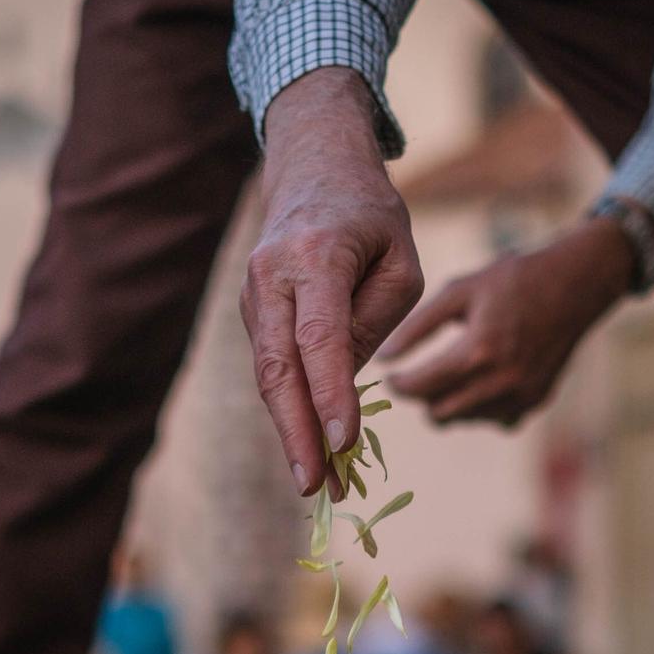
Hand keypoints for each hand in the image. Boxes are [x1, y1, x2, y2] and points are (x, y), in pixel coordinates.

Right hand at [244, 69, 423, 498]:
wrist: (312, 167)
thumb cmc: (370, 215)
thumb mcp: (401, 260)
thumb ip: (377, 321)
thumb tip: (344, 384)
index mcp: (315, 257)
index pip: (320, 338)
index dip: (330, 394)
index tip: (344, 444)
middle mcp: (271, 277)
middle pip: (278, 368)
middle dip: (297, 433)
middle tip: (316, 487)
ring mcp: (253, 295)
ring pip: (269, 375)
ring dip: (292, 432)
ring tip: (319, 483)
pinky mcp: (252, 311)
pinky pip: (272, 368)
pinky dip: (290, 410)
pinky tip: (312, 447)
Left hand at [380, 217, 632, 426]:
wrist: (575, 285)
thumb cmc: (512, 280)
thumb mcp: (460, 291)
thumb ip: (417, 326)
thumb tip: (384, 358)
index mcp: (477, 352)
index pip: (421, 387)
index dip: (398, 384)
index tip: (390, 376)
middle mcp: (500, 382)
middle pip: (439, 413)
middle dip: (423, 396)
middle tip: (418, 375)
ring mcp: (521, 396)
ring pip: (465, 419)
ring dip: (451, 402)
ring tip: (453, 371)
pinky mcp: (536, 402)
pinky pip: (495, 419)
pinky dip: (482, 406)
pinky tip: (484, 379)